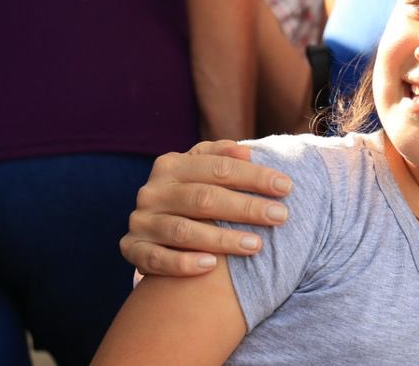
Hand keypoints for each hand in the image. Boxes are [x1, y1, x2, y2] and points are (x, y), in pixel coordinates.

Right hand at [120, 140, 291, 276]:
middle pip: (204, 198)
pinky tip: (210, 266)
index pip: (219, 167)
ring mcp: (141, 221)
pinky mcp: (132, 249)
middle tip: (280, 216)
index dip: (254, 176)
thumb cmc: (192, 195)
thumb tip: (246, 151)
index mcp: (171, 165)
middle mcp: (152, 191)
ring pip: (183, 231)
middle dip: (246, 207)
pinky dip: (182, 263)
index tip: (286, 187)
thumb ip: (222, 157)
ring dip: (222, 239)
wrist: (152, 231)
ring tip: (256, 245)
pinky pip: (156, 259)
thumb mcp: (202, 171)